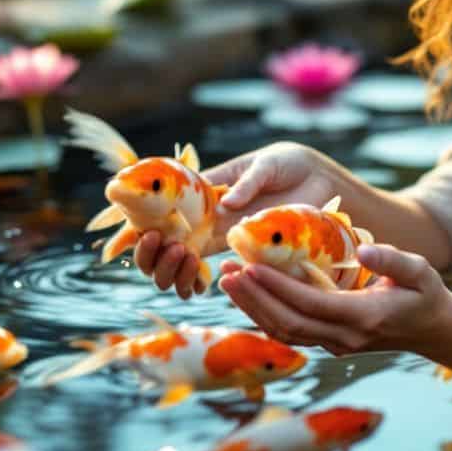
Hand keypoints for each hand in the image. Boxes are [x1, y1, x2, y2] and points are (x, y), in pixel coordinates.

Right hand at [133, 142, 340, 298]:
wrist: (319, 178)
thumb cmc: (286, 164)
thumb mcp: (263, 166)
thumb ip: (246, 183)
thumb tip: (227, 204)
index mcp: (203, 194)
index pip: (160, 211)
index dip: (139, 224)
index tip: (133, 232)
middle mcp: (207, 220)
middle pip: (163, 246)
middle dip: (151, 253)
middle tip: (164, 244)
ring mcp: (224, 239)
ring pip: (181, 265)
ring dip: (173, 269)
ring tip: (185, 257)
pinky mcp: (247, 256)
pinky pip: (217, 276)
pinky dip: (198, 284)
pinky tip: (197, 286)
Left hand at [217, 243, 451, 355]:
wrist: (432, 331)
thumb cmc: (426, 294)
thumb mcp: (420, 272)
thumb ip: (393, 260)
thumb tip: (362, 250)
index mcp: (363, 317)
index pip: (310, 304)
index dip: (277, 288)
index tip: (250, 266)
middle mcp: (344, 337)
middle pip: (287, 322)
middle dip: (254, 298)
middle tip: (227, 270)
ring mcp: (334, 345)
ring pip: (283, 331)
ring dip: (253, 307)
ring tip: (228, 280)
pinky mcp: (328, 343)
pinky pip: (289, 332)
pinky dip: (264, 314)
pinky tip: (247, 294)